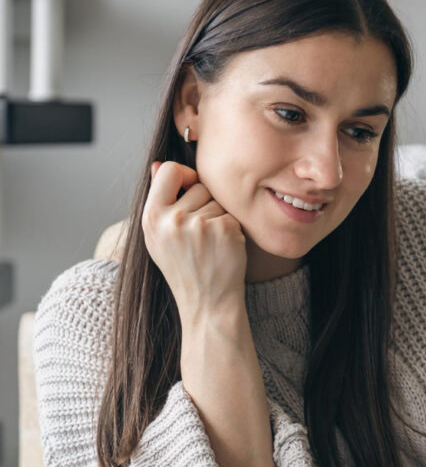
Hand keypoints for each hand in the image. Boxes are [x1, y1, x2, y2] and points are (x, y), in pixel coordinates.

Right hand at [142, 161, 246, 324]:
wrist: (207, 303)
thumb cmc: (184, 269)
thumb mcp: (160, 236)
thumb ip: (160, 200)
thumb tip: (157, 164)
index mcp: (151, 217)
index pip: (169, 170)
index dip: (184, 174)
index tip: (190, 188)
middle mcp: (172, 220)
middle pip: (199, 186)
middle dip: (205, 204)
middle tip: (200, 235)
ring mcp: (199, 225)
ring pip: (218, 201)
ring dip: (219, 218)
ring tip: (210, 245)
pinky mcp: (224, 230)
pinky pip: (232, 215)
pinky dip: (232, 230)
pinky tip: (223, 250)